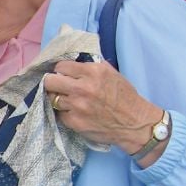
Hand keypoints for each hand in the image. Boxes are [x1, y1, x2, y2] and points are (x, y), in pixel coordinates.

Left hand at [44, 59, 163, 158]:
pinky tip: (75, 112)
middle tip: (58, 86)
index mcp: (93, 72)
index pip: (61, 66)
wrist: (135, 123)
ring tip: (69, 100)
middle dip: (52, 82)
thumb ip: (91, 66)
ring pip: (52, 98)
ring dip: (58, 98)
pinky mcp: (74, 121)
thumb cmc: (125, 97)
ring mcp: (77, 106)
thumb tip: (72, 62)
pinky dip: (64, 113)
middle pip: (49, 81)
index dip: (61, 70)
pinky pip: (59, 114)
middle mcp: (83, 88)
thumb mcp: (112, 74)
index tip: (63, 75)